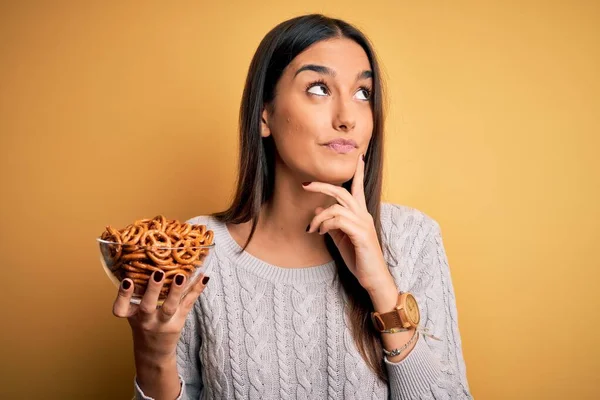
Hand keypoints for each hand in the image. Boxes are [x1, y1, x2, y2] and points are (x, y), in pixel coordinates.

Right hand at [112, 271, 208, 359]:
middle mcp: (146, 320)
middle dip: (153, 290)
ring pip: (170, 307)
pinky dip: (197, 290)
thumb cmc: (144, 324)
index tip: (127, 280)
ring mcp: (163, 322)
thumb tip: (145, 260)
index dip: (123, 295)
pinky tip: (204, 277)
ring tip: (181, 276)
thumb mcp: (134, 312)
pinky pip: (188, 304)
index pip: (121, 308)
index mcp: (131, 315)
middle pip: (147, 306)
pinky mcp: (179, 322)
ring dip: (176, 290)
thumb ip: (136, 293)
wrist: (154, 352)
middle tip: (158, 273)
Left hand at [303, 154, 392, 292]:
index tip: (359, 157)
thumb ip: (331, 223)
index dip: (359, 173)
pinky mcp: (361, 234)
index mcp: (360, 215)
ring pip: (337, 206)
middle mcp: (364, 215)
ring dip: (319, 217)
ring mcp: (363, 224)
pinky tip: (321, 233)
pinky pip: (339, 220)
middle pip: (342, 192)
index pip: (358, 189)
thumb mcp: (340, 238)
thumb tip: (318, 210)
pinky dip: (326, 224)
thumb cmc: (359, 258)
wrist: (373, 278)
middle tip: (305, 184)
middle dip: (322, 186)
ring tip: (312, 228)